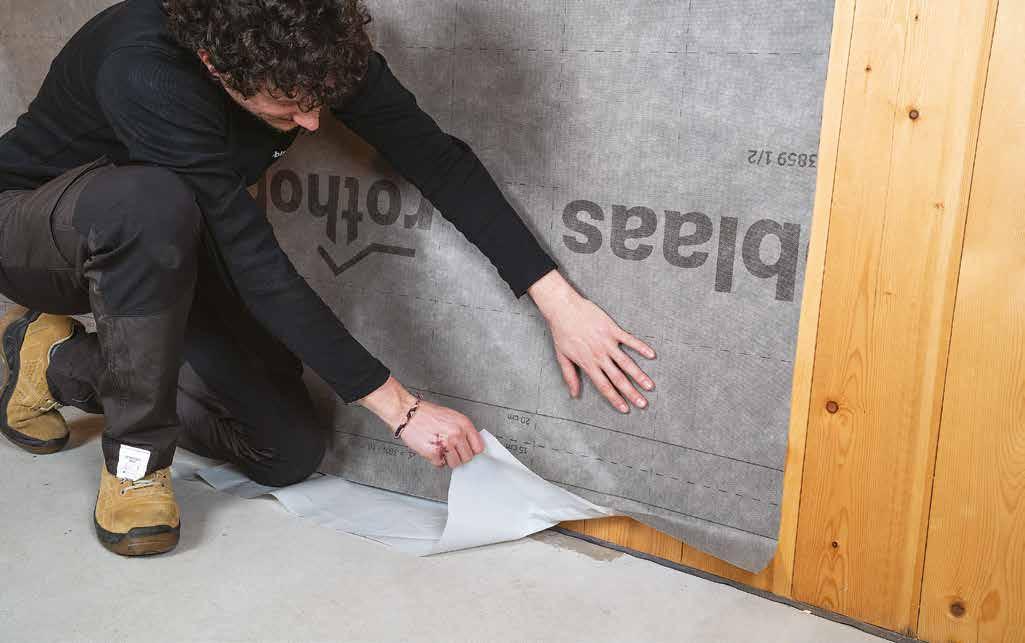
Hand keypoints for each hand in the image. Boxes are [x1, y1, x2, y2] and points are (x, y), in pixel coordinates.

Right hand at [397, 399, 484, 467]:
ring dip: (448, 459)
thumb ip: (463, 430)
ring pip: (455, 464)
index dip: (472, 450)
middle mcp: (456, 434)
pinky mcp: (434, 452)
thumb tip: (471, 443)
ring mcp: (446, 444)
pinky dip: (436, 460)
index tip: (468, 451)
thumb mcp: (452, 416)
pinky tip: (432, 449)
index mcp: (463, 424)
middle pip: (468, 457)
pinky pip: (440, 464)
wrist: (408, 414)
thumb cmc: (427, 414)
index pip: (479, 447)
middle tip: (451, 450)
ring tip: (441, 450)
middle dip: (460, 456)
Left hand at [528, 270, 655, 412]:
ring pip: (626, 363)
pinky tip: (651, 355)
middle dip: (631, 393)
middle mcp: (599, 356)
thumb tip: (574, 394)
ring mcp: (607, 343)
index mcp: (588, 364)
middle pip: (618, 379)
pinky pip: (629, 340)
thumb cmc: (561, 332)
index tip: (625, 408)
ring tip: (650, 386)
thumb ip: (570, 377)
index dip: (615, 399)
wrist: (563, 309)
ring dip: (639, 376)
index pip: (604, 386)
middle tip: (643, 404)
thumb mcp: (562, 357)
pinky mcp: (612, 329)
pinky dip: (641, 347)